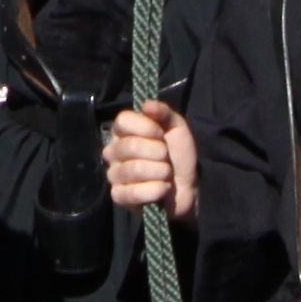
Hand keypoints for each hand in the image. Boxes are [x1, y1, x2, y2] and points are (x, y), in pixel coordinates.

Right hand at [104, 99, 196, 222]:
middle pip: (129, 146)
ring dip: (160, 172)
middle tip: (166, 158)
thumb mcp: (176, 128)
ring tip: (166, 174)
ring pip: (133, 169)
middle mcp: (113, 151)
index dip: (146, 127)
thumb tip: (146, 105)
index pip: (122, 120)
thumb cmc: (178, 155)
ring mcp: (113, 175)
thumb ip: (163, 112)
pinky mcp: (118, 196)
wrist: (187, 186)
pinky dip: (154, 190)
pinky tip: (162, 189)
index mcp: (123, 132)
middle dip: (158, 153)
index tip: (161, 135)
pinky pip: (132, 192)